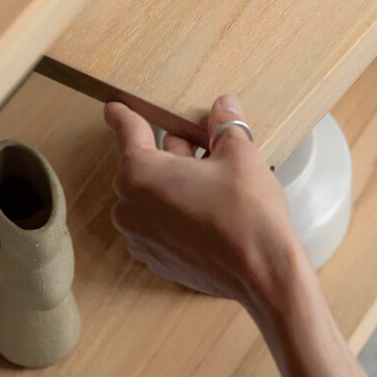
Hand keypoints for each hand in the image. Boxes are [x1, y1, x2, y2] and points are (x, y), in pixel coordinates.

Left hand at [105, 94, 306, 304]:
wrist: (263, 271)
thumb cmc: (246, 210)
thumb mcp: (239, 154)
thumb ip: (225, 125)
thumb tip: (224, 105)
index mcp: (140, 173)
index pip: (127, 130)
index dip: (123, 114)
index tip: (113, 107)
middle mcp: (129, 207)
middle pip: (143, 164)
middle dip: (171, 152)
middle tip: (206, 147)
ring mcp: (140, 238)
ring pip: (151, 195)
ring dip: (174, 183)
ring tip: (213, 182)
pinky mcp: (156, 260)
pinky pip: (158, 223)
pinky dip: (175, 212)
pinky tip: (209, 211)